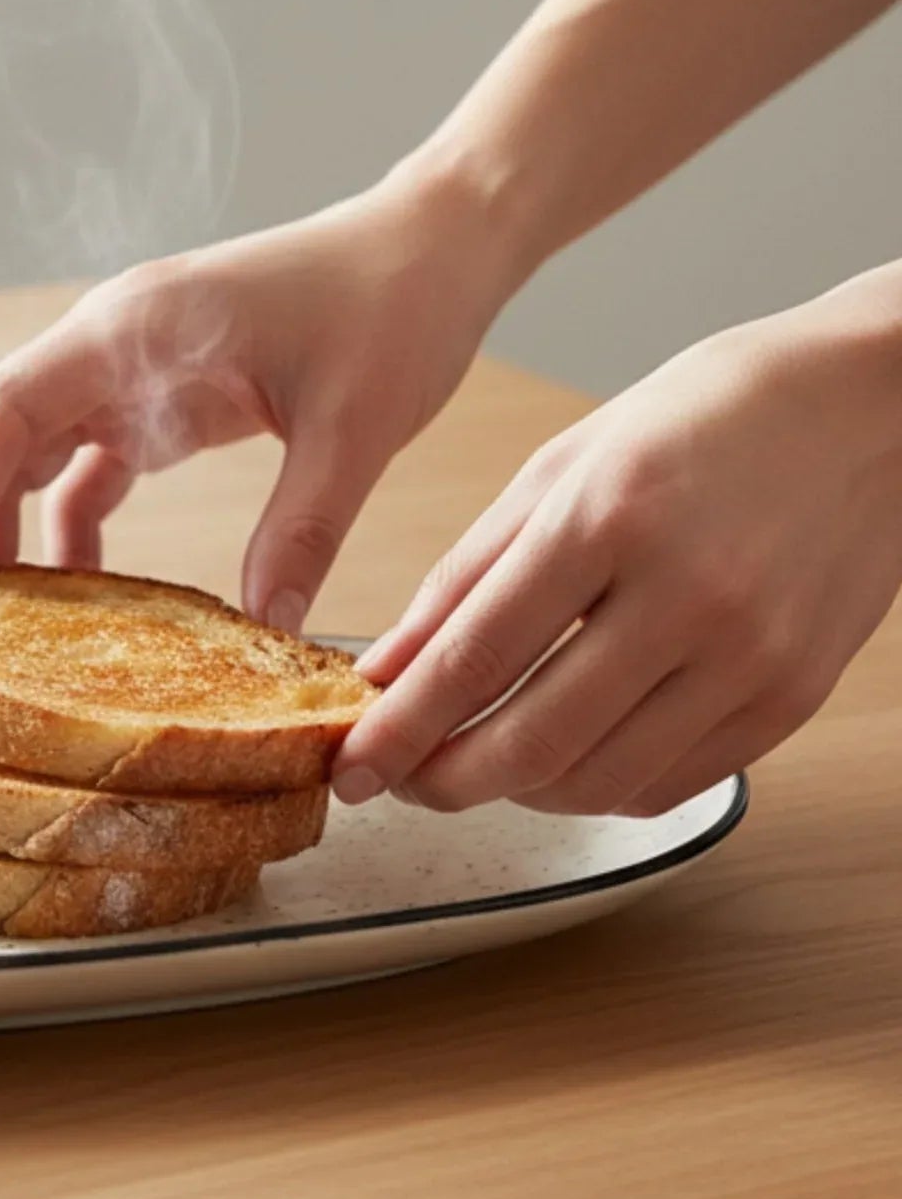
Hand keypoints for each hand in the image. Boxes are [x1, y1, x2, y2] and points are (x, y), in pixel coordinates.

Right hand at [0, 165, 515, 627]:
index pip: (4, 407)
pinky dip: (64, 522)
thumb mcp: (357, 426)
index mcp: (134, 329)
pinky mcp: (160, 393)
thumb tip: (269, 632)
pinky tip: (82, 590)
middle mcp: (111, 342)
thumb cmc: (394, 306)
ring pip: (23, 444)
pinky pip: (82, 462)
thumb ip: (305, 529)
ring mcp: (129, 365)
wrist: (434, 245)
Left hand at [336, 274, 901, 815]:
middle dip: (442, 781)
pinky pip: (672, 782)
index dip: (399, 729)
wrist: (865, 405)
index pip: (474, 658)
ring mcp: (750, 655)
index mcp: (606, 518)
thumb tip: (386, 668)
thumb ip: (465, 577)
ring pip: (600, 780)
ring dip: (516, 794)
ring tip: (472, 767)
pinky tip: (561, 761)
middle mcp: (684, 595)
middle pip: (533, 739)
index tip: (349, 765)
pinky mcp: (794, 696)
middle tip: (395, 783)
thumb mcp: (557, 469)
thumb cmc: (696, 418)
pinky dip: (598, 788)